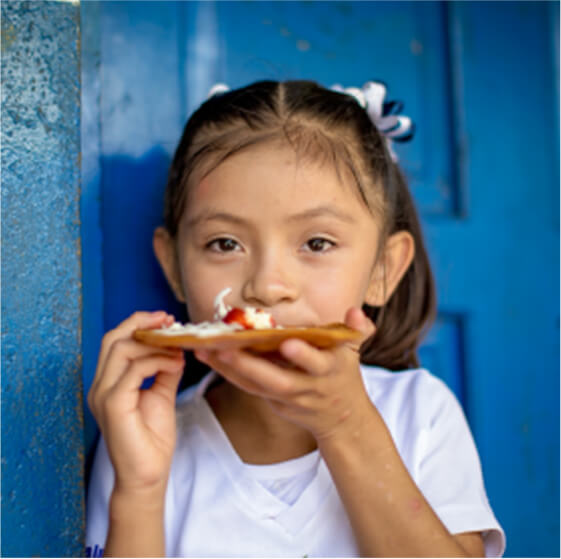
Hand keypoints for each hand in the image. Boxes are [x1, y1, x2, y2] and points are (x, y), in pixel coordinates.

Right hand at [88, 311, 184, 495]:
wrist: (148, 475)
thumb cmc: (152, 439)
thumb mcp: (161, 394)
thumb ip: (164, 370)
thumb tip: (174, 348)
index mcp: (108, 382)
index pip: (114, 341)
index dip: (137, 323)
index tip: (164, 318)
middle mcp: (100, 386)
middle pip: (112, 338)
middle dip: (141, 323)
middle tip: (169, 320)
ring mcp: (103, 395)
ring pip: (120, 350)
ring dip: (154, 344)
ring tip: (177, 348)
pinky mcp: (113, 405)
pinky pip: (133, 371)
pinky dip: (157, 361)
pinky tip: (175, 364)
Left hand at [194, 308, 375, 441]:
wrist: (341, 418)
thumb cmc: (344, 376)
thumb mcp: (355, 352)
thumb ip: (357, 330)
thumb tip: (355, 311)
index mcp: (328, 371)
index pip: (317, 364)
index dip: (303, 356)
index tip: (287, 343)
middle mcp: (306, 387)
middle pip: (277, 381)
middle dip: (251, 367)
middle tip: (226, 348)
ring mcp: (288, 398)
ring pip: (256, 386)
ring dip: (229, 368)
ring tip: (205, 349)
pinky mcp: (273, 402)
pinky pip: (248, 388)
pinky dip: (228, 373)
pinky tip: (208, 357)